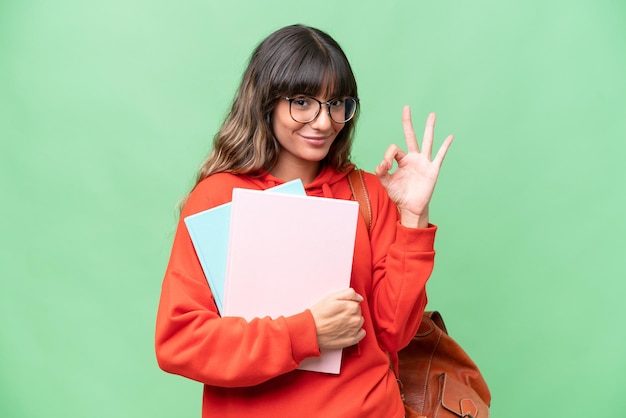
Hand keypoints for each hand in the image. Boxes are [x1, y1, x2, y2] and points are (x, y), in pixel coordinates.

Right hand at [309, 288, 365, 349]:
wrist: (311, 331)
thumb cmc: (318, 314)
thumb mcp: (331, 297)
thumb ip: (348, 293)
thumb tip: (359, 297)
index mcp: (352, 307)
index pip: (356, 302)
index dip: (347, 303)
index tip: (339, 307)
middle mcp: (355, 319)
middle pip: (358, 312)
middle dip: (350, 312)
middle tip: (337, 314)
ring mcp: (354, 330)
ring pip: (359, 322)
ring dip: (352, 321)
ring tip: (339, 322)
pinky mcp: (352, 340)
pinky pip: (361, 333)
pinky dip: (355, 331)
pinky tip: (345, 329)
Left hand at [375, 106, 453, 227]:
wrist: (411, 207)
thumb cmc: (399, 195)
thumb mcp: (387, 183)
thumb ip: (382, 172)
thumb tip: (382, 163)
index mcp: (401, 160)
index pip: (394, 149)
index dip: (388, 155)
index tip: (386, 166)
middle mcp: (413, 158)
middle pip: (411, 136)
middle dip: (407, 122)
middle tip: (406, 107)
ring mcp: (424, 162)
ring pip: (427, 141)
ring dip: (429, 128)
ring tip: (432, 115)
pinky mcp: (432, 169)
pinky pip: (440, 156)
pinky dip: (445, 146)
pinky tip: (450, 137)